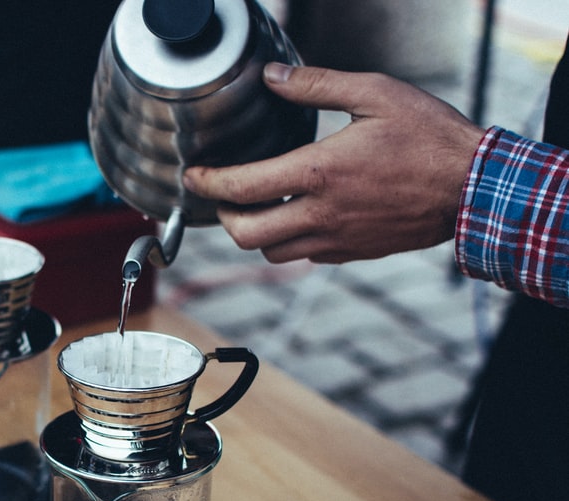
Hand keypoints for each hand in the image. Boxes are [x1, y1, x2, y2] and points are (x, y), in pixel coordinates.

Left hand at [182, 63, 485, 263]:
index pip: (242, 187)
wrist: (474, 188)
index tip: (193, 176)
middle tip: (222, 196)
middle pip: (246, 235)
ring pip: (271, 252)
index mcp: (319, 172)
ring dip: (255, 233)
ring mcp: (336, 239)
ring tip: (255, 207)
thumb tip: (272, 77)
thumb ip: (317, 86)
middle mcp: (321, 214)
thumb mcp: (375, 94)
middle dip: (223, 216)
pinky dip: (289, 241)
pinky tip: (298, 217)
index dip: (207, 184)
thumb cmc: (429, 138)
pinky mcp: (353, 253)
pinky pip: (305, 256)